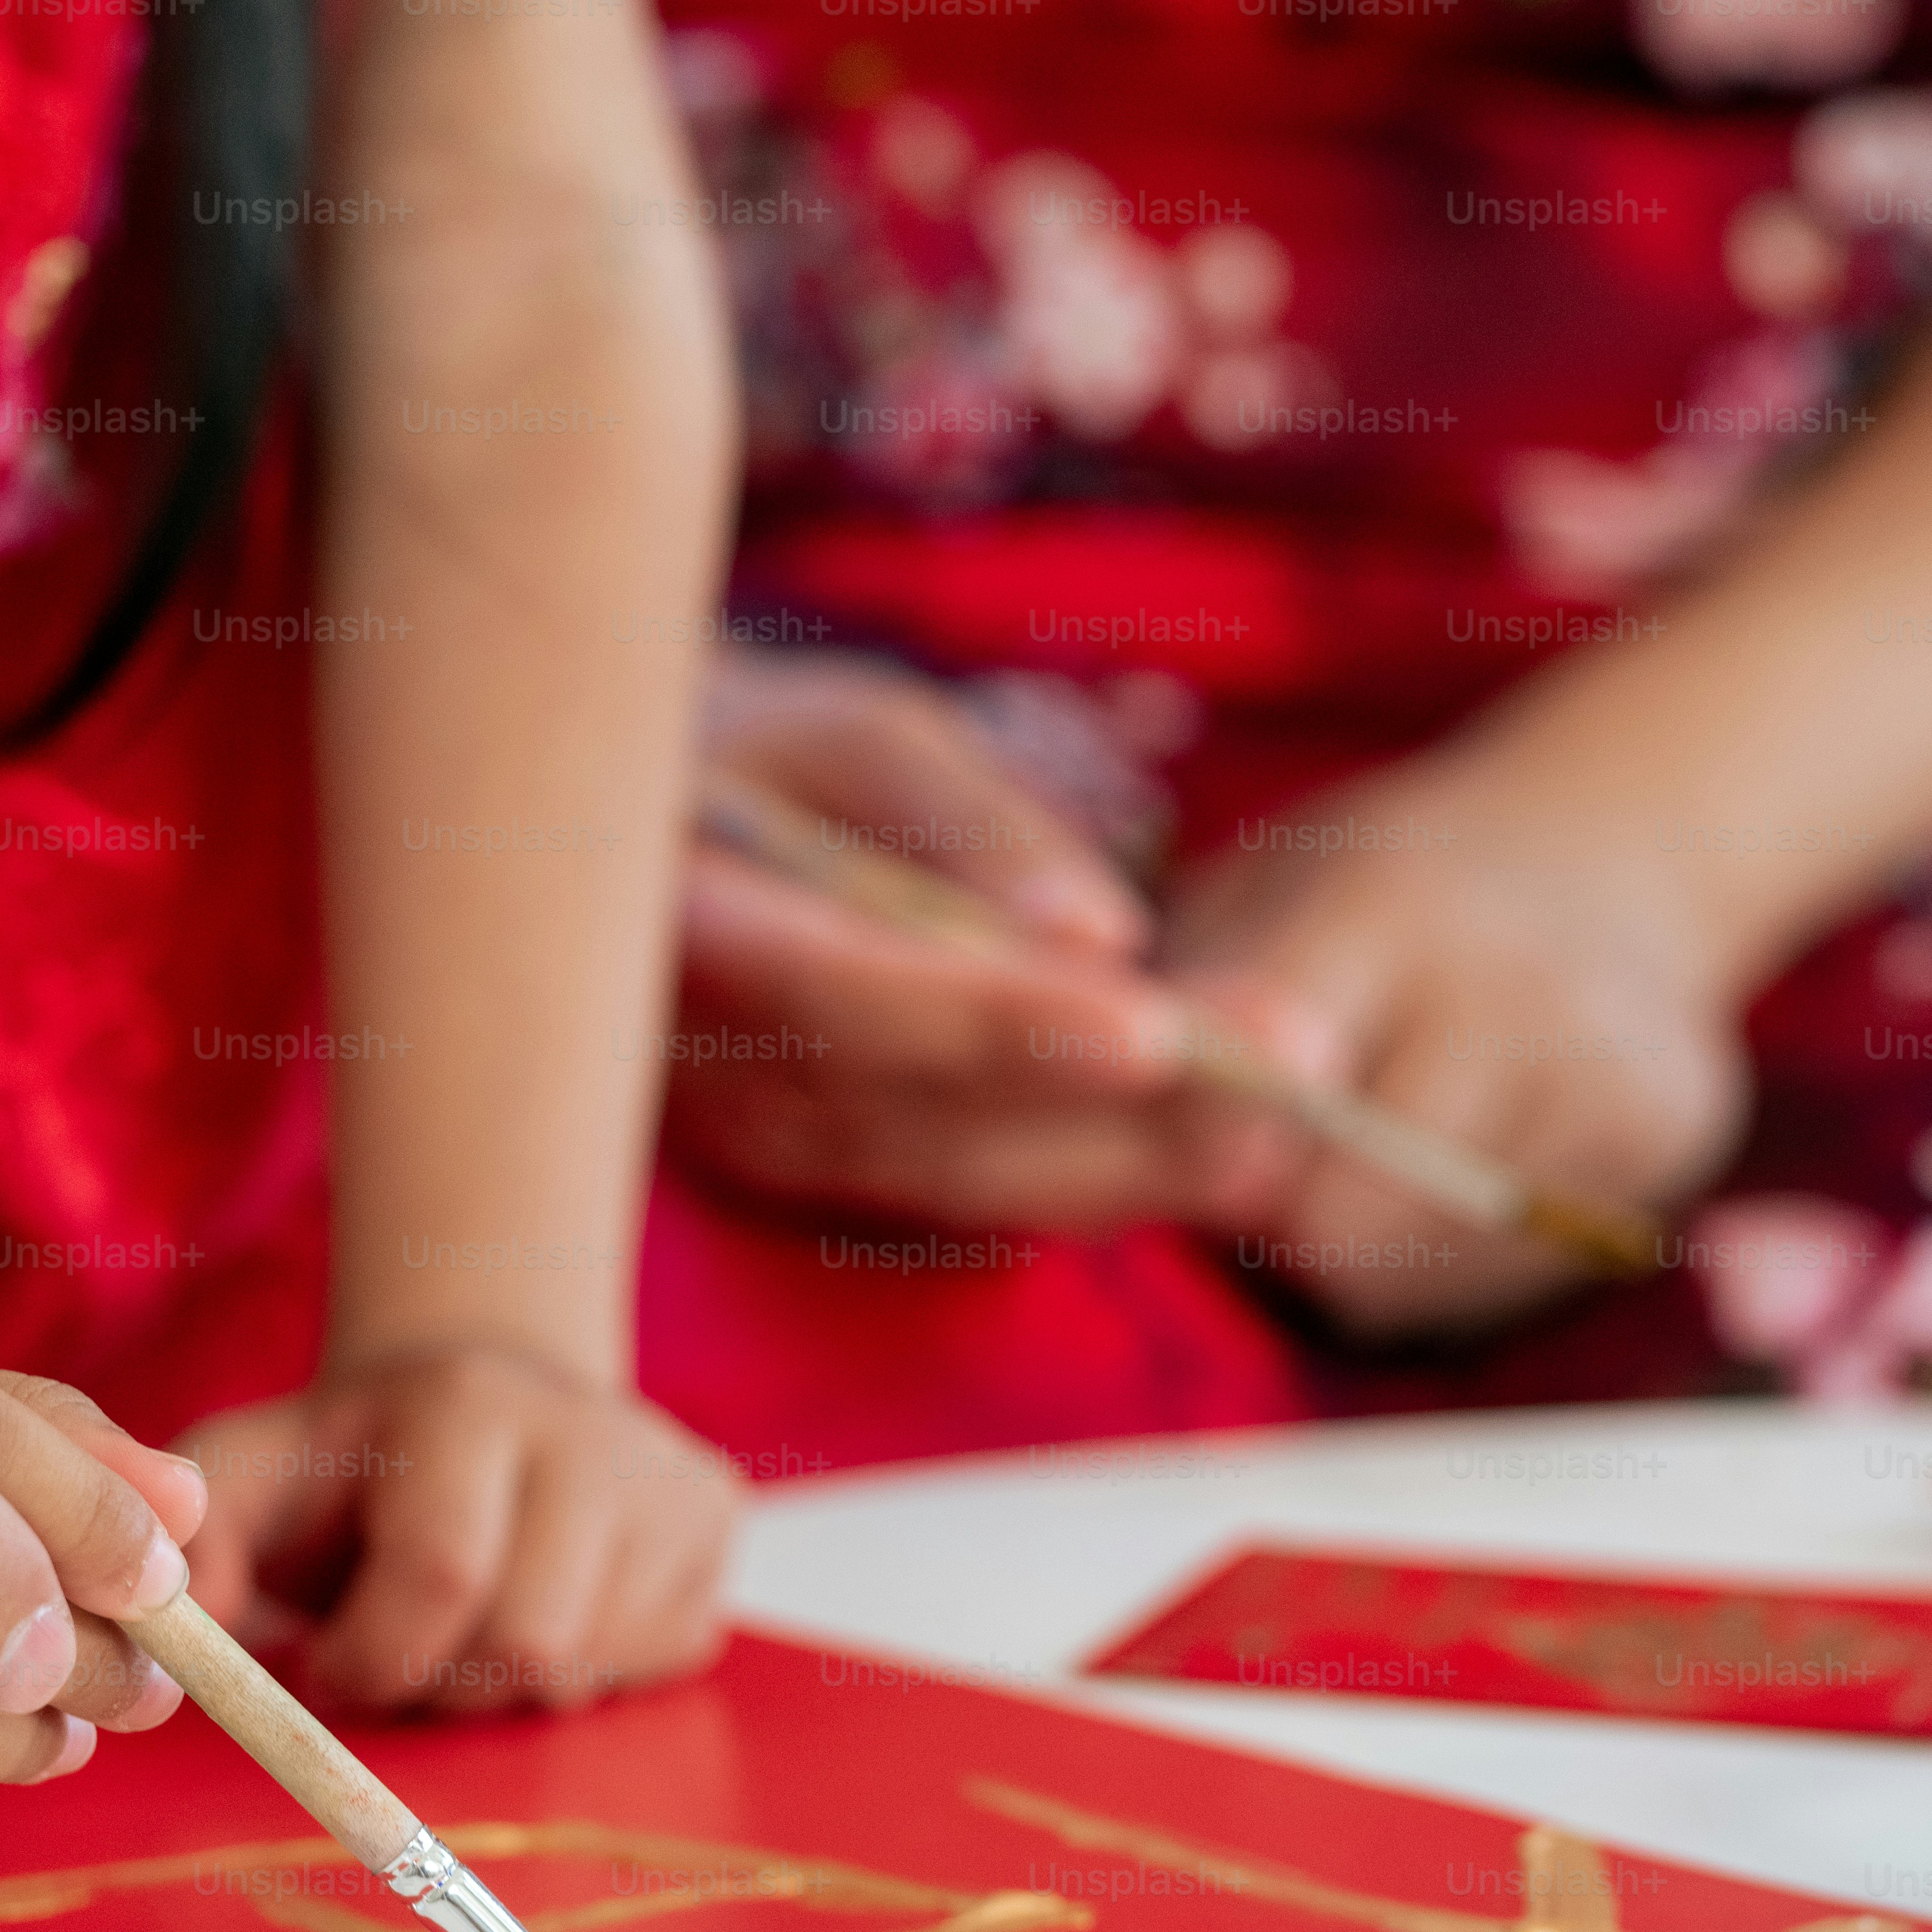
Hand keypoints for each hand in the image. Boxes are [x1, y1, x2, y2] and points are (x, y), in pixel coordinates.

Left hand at [172, 1339, 740, 1715]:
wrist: (476, 1395)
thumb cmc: (347, 1466)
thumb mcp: (245, 1476)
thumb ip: (195, 1543)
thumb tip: (183, 1633)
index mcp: (466, 1404)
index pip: (443, 1574)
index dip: (377, 1657)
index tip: (332, 1665)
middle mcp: (588, 1428)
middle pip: (529, 1642)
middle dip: (445, 1688)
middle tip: (406, 1662)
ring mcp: (668, 1476)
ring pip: (591, 1668)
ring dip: (508, 1689)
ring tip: (467, 1634)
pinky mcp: (717, 1523)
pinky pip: (656, 1660)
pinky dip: (586, 1672)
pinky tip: (543, 1612)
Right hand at [669, 656, 1291, 1232]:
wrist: (632, 842)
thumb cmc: (754, 753)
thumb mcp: (844, 728)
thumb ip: (962, 816)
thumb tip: (1101, 930)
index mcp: (683, 935)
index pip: (851, 1002)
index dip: (1000, 1026)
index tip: (1155, 1029)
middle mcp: (702, 1077)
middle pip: (929, 1128)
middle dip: (1126, 1115)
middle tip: (1298, 1069)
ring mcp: (757, 1149)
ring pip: (963, 1185)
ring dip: (1137, 1161)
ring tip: (1294, 1106)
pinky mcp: (818, 1180)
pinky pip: (962, 1203)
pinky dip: (1089, 1180)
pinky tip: (1210, 1148)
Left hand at [1166, 782, 1753, 1332]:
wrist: (1609, 856)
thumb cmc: (1384, 897)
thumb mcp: (1264, 896)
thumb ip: (1190, 1006)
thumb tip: (1119, 1128)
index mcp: (1387, 896)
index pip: (1274, 1074)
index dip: (1216, 1145)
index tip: (1202, 1170)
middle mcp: (1515, 978)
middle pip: (1350, 1206)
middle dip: (1279, 1218)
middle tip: (1262, 1180)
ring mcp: (1606, 1060)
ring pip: (1422, 1258)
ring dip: (1357, 1249)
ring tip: (1356, 1168)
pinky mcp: (1667, 1130)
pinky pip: (1503, 1271)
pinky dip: (1444, 1259)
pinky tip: (1447, 1180)